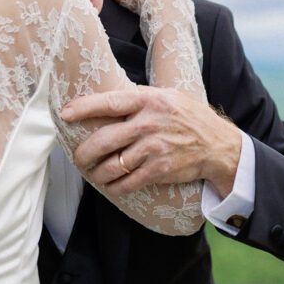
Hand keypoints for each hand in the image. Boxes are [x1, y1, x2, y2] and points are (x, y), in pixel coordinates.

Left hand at [62, 86, 241, 196]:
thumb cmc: (187, 117)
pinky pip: (127, 182)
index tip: (65, 114)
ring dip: (97, 173)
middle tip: (77, 158)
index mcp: (149, 100)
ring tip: (93, 173)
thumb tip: (105, 100)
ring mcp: (154, 148)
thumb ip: (138, 98)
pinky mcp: (160, 170)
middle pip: (104, 140)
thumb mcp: (166, 96)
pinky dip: (114, 187)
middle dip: (84, 153)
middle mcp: (149, 124)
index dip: (84, 108)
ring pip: (112, 165)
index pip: (109, 102)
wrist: (218, 145)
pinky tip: (110, 186)